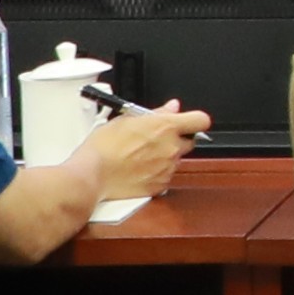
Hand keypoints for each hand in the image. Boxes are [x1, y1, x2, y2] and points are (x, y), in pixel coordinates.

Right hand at [86, 102, 204, 201]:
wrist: (93, 174)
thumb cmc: (104, 146)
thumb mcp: (127, 119)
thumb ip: (156, 113)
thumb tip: (170, 108)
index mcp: (166, 127)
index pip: (201, 120)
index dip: (195, 120)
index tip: (189, 121)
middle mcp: (171, 148)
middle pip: (189, 141)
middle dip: (177, 139)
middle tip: (157, 138)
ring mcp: (168, 169)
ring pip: (176, 160)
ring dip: (165, 157)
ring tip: (141, 155)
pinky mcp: (160, 186)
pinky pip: (166, 176)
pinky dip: (157, 173)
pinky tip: (139, 169)